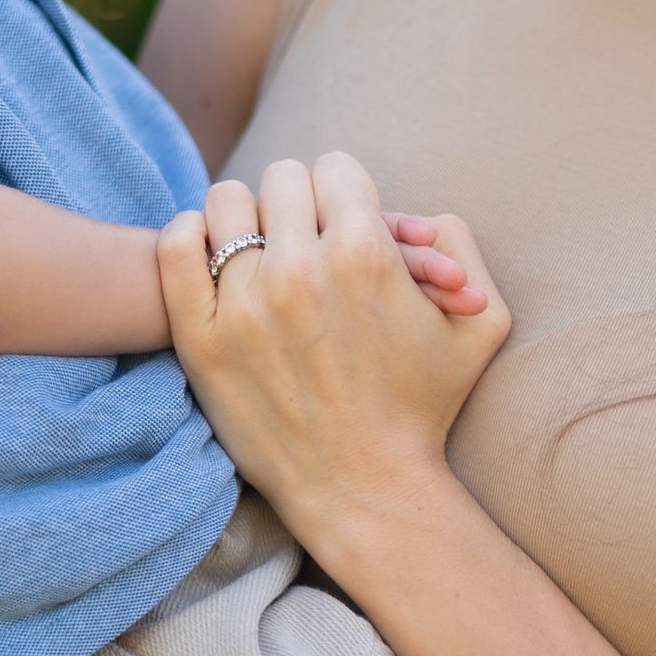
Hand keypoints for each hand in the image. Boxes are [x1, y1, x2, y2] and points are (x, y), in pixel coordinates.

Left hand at [157, 153, 510, 538]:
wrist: (366, 487)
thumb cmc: (425, 407)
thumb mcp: (481, 324)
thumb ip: (462, 246)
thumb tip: (419, 213)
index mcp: (366, 253)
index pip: (335, 167)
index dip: (345, 193)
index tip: (344, 224)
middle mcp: (302, 270)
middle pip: (282, 178)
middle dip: (300, 205)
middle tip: (307, 240)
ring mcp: (244, 304)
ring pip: (226, 203)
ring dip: (245, 220)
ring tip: (260, 252)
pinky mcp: (201, 340)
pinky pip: (175, 246)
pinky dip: (190, 239)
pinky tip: (214, 261)